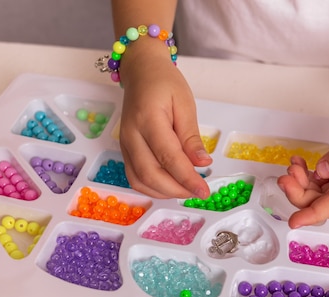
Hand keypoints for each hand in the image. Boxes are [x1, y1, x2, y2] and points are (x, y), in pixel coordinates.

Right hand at [118, 42, 211, 199]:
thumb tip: (202, 163)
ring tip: (187, 189)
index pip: (169, 157)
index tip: (204, 190)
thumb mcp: (185, 104)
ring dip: (164, 192)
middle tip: (198, 191)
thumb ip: (191, 137)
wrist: (141, 72)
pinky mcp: (125, 150)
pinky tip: (170, 186)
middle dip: (177, 189)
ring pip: (140, 180)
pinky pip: (135, 177)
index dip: (187, 178)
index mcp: (148, 119)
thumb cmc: (164, 83)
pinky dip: (152, 188)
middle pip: (151, 174)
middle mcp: (131, 135)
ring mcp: (125, 144)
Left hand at [277, 87, 328, 227]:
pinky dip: (307, 175)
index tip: (295, 221)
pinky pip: (322, 181)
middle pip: (325, 201)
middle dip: (301, 194)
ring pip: (320, 193)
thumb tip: (325, 172)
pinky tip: (300, 163)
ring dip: (302, 183)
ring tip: (293, 165)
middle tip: (286, 175)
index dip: (313, 213)